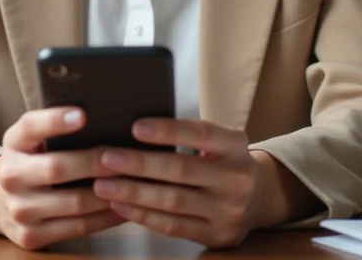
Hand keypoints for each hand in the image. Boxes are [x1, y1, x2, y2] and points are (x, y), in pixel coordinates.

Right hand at [0, 107, 125, 248]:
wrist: (0, 201)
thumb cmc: (30, 160)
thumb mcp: (32, 138)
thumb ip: (54, 127)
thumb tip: (100, 116)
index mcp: (13, 144)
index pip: (31, 127)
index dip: (55, 121)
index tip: (82, 115)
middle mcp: (11, 177)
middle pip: (57, 168)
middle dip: (95, 162)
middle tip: (124, 156)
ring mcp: (19, 210)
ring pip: (74, 203)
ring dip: (108, 193)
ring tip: (131, 182)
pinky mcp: (31, 236)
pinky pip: (79, 227)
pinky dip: (106, 217)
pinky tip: (122, 206)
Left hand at [90, 118, 261, 247]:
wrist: (257, 199)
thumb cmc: (222, 162)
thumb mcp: (218, 143)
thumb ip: (187, 136)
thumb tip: (133, 131)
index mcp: (235, 145)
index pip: (200, 133)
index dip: (168, 130)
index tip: (135, 127)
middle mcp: (237, 177)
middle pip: (181, 168)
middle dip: (138, 164)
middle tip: (106, 158)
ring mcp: (229, 210)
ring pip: (173, 200)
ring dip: (133, 192)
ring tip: (104, 185)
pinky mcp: (217, 235)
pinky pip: (173, 226)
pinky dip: (143, 216)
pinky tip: (121, 206)